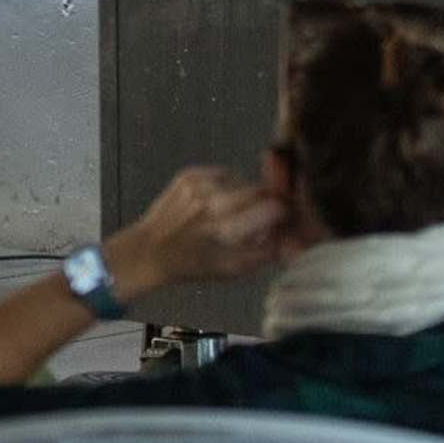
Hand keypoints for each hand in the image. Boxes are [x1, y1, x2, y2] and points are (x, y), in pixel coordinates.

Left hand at [102, 166, 291, 298]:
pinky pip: (223, 173)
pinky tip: (218, 202)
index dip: (282, 213)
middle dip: (267, 201)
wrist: (151, 249)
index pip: (273, 208)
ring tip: (233, 213)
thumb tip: (292, 236)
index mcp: (226, 230)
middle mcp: (213, 203)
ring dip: (245, 195)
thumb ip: (268, 252)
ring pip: (243, 181)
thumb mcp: (234, 269)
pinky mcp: (189, 174)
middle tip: (262, 216)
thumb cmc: (194, 264)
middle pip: (261, 190)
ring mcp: (199, 185)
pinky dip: (227, 185)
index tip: (282, 220)